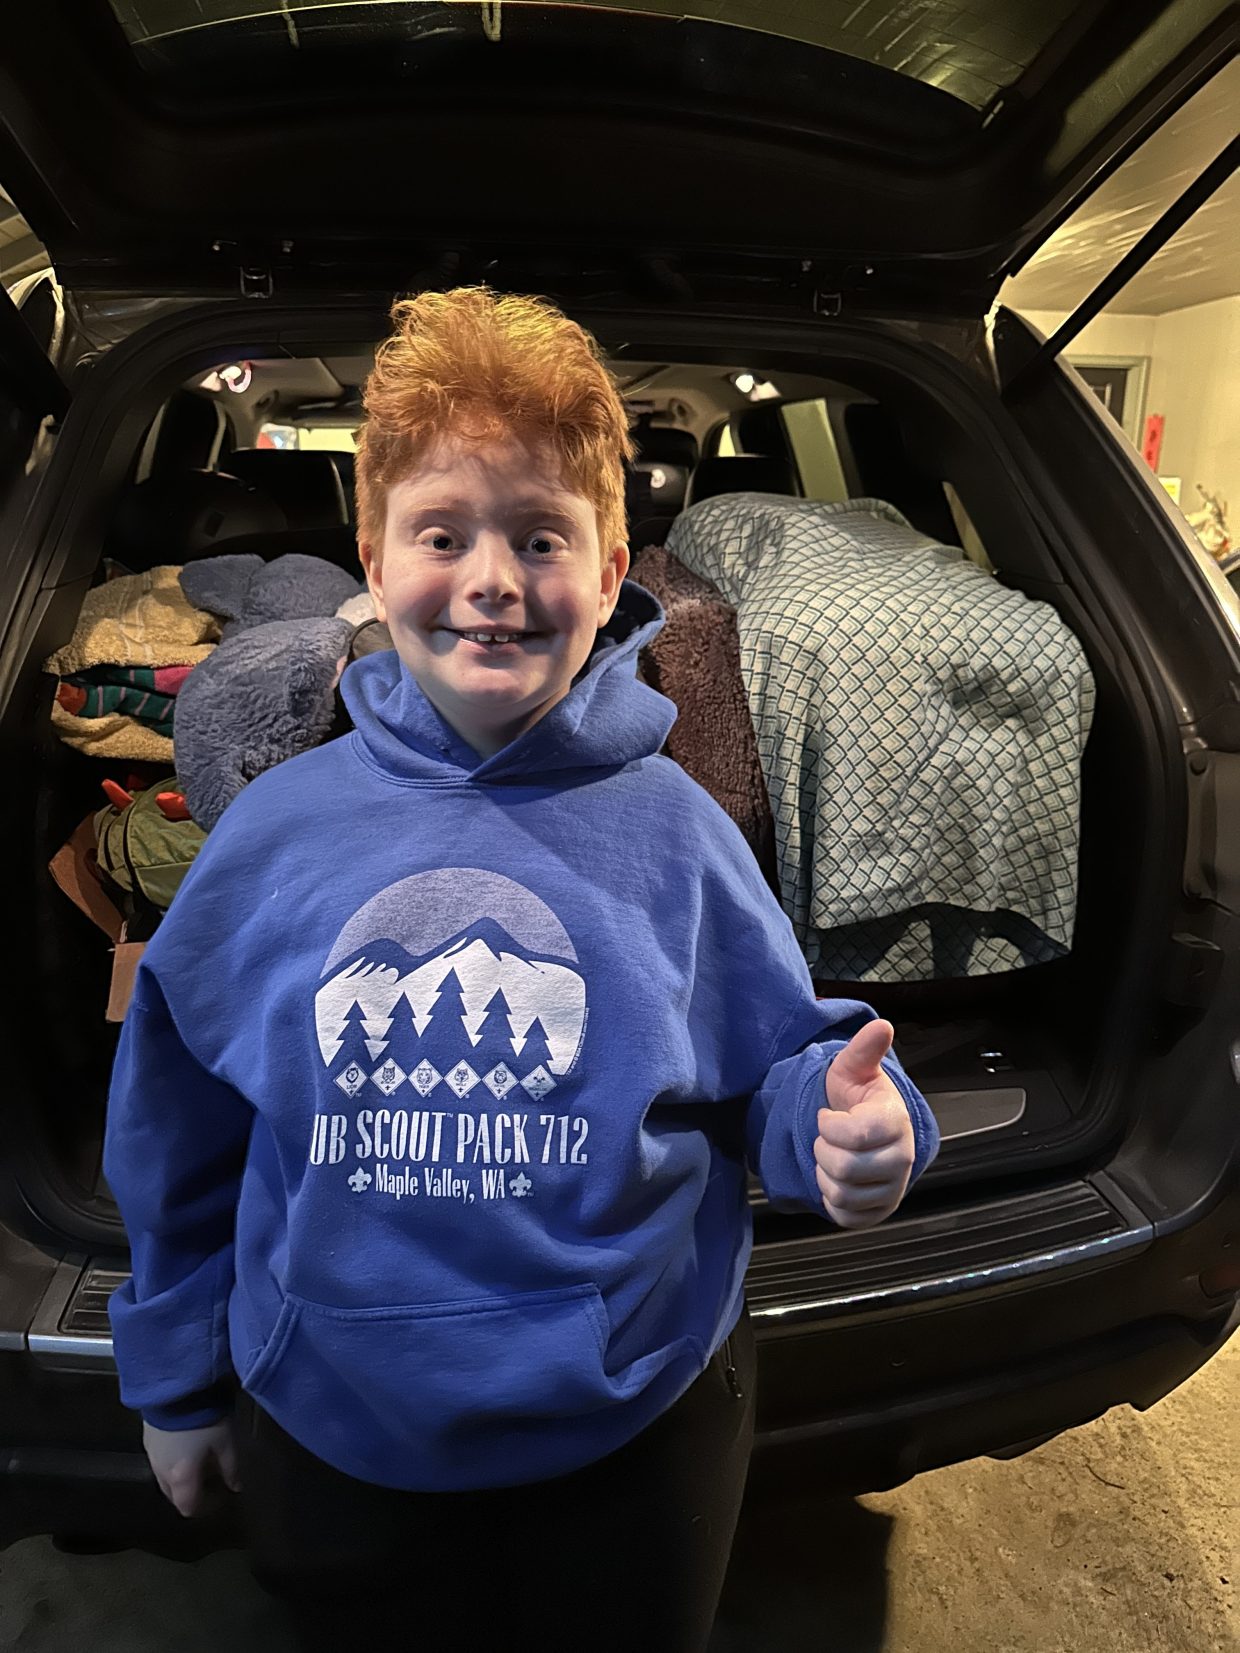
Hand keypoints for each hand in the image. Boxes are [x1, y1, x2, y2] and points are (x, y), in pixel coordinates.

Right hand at [143, 1416, 241, 1518]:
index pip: (187, 1506)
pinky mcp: (146, 1440)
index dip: (202, 1506)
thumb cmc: (204, 1417)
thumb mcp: (225, 1442)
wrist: (176, 1388)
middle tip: (208, 1479)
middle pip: (173, 1495)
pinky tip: (183, 1445)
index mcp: (181, 1478)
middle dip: (189, 1493)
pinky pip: (158, 1461)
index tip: (215, 1496)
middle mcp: (161, 1472)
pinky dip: (170, 1462)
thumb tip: (236, 1486)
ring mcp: (150, 1456)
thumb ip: (231, 1468)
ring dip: (178, 1478)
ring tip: (197, 1461)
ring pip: (163, 1479)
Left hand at [815, 1019, 914, 1229]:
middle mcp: (902, 1159)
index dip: (829, 1125)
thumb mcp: (854, 1070)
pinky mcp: (880, 1211)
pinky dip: (831, 1199)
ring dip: (824, 1174)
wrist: (865, 1130)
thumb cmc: (857, 1099)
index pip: (857, 1135)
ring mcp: (893, 1189)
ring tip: (831, 1156)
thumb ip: (864, 1050)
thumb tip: (881, 1025)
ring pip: (843, 1194)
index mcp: (896, 1122)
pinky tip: (836, 1179)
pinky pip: (846, 1216)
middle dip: (823, 1150)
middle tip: (827, 1137)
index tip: (828, 1115)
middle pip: (846, 1168)